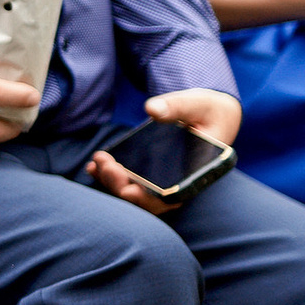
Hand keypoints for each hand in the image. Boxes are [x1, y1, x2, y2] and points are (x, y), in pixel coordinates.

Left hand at [86, 89, 240, 215]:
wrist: (210, 115)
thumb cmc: (208, 111)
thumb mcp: (197, 104)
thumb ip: (177, 106)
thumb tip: (152, 109)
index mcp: (198, 174)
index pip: (173, 197)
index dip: (149, 199)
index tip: (128, 190)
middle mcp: (181, 184)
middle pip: (148, 200)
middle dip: (121, 185)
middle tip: (104, 163)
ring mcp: (165, 181)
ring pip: (136, 194)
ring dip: (113, 182)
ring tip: (97, 161)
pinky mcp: (152, 174)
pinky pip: (130, 182)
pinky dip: (110, 178)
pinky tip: (93, 166)